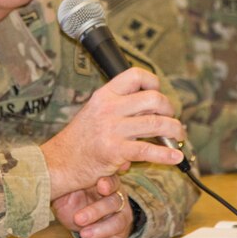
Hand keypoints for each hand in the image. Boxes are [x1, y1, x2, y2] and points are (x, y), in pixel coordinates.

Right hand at [41, 67, 184, 197]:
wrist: (58, 162)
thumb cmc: (79, 139)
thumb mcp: (95, 112)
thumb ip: (120, 108)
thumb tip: (152, 112)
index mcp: (104, 94)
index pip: (135, 75)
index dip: (153, 82)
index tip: (159, 93)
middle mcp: (109, 108)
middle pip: (153, 99)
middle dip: (169, 109)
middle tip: (171, 118)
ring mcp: (112, 129)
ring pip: (157, 124)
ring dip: (174, 131)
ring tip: (177, 137)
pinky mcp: (115, 151)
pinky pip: (148, 150)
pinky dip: (166, 155)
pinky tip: (175, 158)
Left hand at [53, 175, 132, 237]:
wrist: (80, 221)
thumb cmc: (74, 200)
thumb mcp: (67, 191)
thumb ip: (65, 184)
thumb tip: (53, 175)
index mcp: (105, 181)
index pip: (111, 179)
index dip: (108, 182)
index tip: (100, 185)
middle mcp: (117, 195)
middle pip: (114, 201)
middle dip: (96, 210)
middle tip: (78, 218)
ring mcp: (121, 213)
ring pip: (118, 220)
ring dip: (100, 228)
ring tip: (83, 233)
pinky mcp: (121, 229)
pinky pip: (117, 235)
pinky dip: (104, 237)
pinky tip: (90, 236)